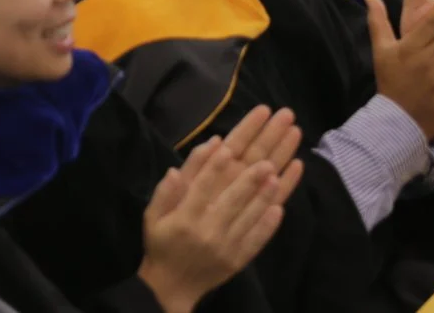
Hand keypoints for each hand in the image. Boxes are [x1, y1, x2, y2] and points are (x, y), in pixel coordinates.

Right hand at [136, 107, 302, 312]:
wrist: (172, 286)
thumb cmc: (161, 244)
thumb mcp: (153, 217)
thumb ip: (166, 192)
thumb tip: (176, 168)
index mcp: (184, 218)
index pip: (201, 187)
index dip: (214, 167)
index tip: (229, 147)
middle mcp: (208, 232)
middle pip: (232, 200)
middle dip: (250, 178)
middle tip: (265, 158)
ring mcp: (226, 247)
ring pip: (249, 217)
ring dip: (264, 195)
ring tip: (278, 173)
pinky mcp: (239, 259)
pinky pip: (257, 240)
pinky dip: (268, 224)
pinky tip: (280, 208)